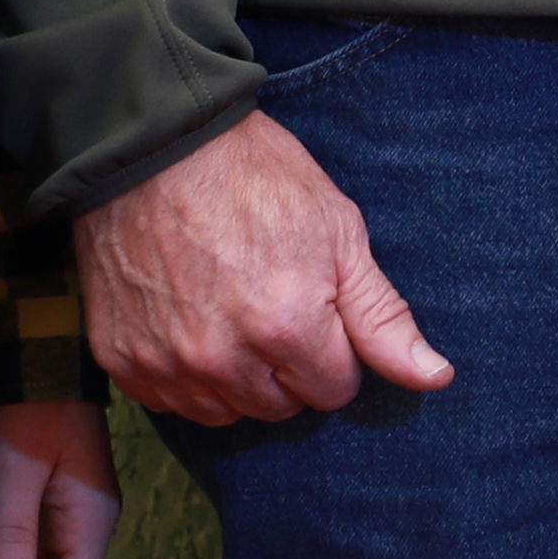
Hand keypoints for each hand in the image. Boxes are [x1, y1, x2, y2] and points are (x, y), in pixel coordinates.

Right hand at [77, 108, 454, 425]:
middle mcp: (223, 360)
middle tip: (273, 299)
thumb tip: (436, 378)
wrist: (153, 147)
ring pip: (226, 411)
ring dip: (238, 377)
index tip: (316, 304)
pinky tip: (190, 322)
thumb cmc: (254, 178)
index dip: (335, 347)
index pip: (335, 389)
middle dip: (290, 365)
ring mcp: (165, 364)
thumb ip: (383, 317)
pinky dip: (186, 375)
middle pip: (282, 405)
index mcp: (287, 329)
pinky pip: (170, 401)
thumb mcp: (339, 232)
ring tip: (231, 310)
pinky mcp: (121, 360)